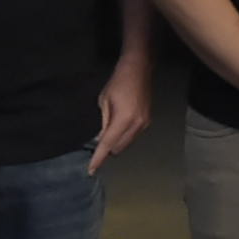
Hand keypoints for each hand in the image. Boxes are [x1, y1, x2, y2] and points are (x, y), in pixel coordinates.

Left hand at [87, 52, 153, 174]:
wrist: (139, 69)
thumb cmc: (118, 82)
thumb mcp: (104, 102)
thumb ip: (104, 123)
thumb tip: (100, 139)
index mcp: (123, 119)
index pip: (107, 144)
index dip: (98, 158)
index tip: (91, 169)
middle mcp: (136, 125)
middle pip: (118, 148)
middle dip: (107, 148)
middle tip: (99, 138)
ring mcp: (144, 124)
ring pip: (127, 144)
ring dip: (117, 142)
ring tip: (111, 127)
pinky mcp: (148, 121)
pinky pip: (133, 136)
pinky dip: (124, 136)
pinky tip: (120, 124)